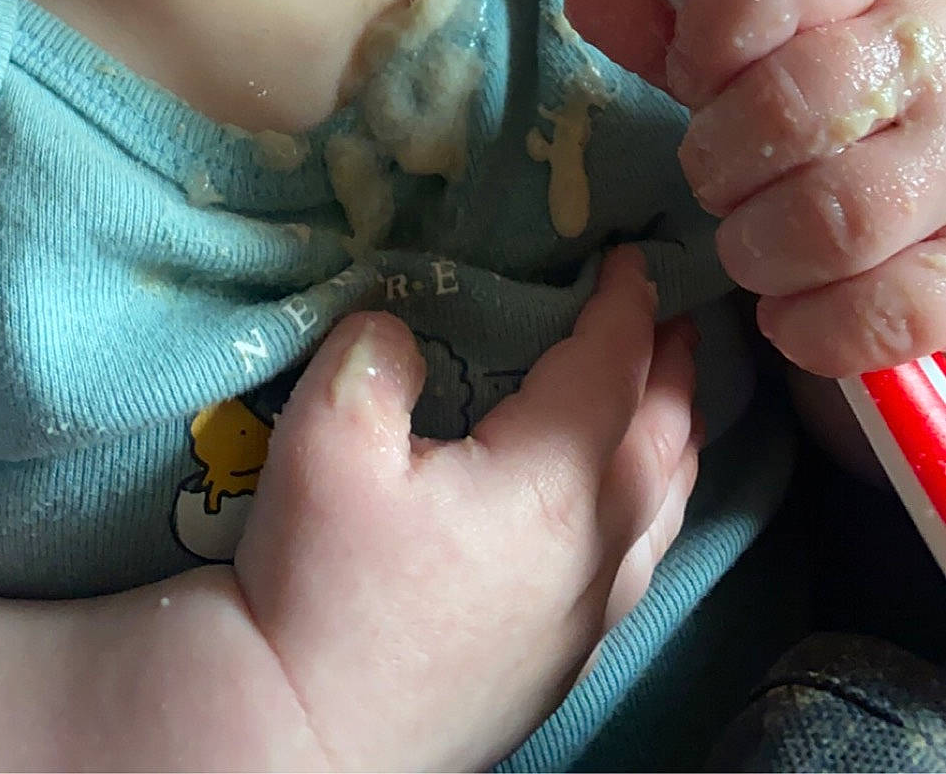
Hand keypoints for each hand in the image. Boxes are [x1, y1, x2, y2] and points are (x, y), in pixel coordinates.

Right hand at [233, 245, 697, 771]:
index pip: (615, 366)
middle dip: (673, 364)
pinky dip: (653, 503)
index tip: (632, 255)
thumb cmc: (321, 587)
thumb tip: (396, 326)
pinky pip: (640, 558)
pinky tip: (628, 502)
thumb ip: (373, 354)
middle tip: (678, 310)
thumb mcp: (325, 440)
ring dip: (674, 435)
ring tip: (671, 394)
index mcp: (556, 483)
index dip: (627, 302)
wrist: (303, 737)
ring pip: (664, 505)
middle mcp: (597, 549)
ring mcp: (589, 615)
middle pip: (664, 435)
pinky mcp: (564, 662)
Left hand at [566, 0, 945, 379]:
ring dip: (759, 247)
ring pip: (836, 219)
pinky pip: (890, 310)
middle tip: (714, 178)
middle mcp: (928, 61)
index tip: (691, 75)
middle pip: (792, 108)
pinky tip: (790, 311)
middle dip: (719, 159)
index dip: (710, 32)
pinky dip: (816, 325)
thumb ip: (678, 23)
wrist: (939, 158)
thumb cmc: (829, 87)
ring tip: (749, 244)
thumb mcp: (760, 38)